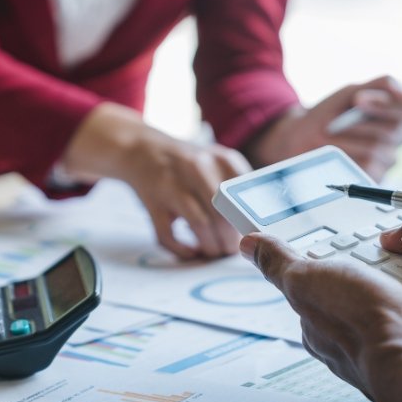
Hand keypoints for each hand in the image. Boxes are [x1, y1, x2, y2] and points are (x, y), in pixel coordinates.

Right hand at [62, 102, 250, 258]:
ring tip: (215, 252)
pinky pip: (168, 235)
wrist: (141, 149)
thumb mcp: (217, 161)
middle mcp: (197, 168)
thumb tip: (259, 225)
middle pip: (224, 214)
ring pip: (200, 225)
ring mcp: (172, 185)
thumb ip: (238, 185)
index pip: (245, 196)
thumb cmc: (187, 163)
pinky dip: (182, 250)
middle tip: (232, 250)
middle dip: (230, 240)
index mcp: (221, 159)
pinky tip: (191, 252)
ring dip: (211, 247)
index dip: (249, 223)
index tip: (252, 237)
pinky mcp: (152, 203)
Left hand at [244, 76, 401, 180]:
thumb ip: (380, 85)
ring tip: (329, 134)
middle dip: (362, 120)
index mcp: (398, 115)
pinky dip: (346, 155)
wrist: (301, 140)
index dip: (388, 104)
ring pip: (377, 148)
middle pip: (393, 129)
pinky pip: (366, 166)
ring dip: (349, 138)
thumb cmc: (330, 115)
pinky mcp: (375, 178)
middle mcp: (398, 137)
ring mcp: (388, 159)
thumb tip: (400, 91)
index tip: (358, 99)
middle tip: (336, 118)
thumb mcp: (351, 93)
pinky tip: (333, 151)